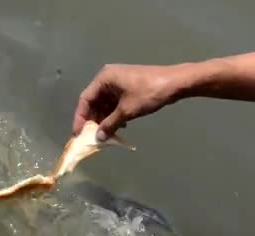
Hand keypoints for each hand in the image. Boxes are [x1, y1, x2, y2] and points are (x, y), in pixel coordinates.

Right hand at [72, 63, 186, 139]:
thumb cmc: (148, 93)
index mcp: (104, 78)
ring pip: (104, 103)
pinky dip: (114, 114)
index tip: (78, 133)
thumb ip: (109, 124)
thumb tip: (98, 138)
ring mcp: (118, 82)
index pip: (85, 99)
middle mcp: (108, 78)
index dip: (80, 117)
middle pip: (94, 101)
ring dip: (105, 119)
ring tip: (107, 134)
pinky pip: (114, 102)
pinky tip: (119, 126)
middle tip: (93, 136)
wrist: (175, 83)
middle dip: (94, 119)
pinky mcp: (127, 87)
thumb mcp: (127, 111)